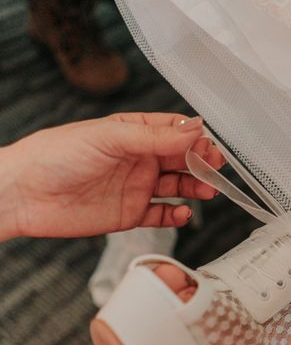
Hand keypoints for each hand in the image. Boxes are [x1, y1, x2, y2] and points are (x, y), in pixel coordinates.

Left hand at [0, 112, 223, 239]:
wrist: (24, 194)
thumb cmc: (57, 155)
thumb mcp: (110, 137)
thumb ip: (155, 136)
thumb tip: (194, 129)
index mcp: (133, 133)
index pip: (174, 132)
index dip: (194, 139)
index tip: (208, 146)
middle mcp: (138, 159)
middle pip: (181, 160)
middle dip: (201, 164)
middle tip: (214, 170)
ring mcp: (136, 187)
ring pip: (177, 187)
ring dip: (194, 188)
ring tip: (205, 191)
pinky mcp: (130, 214)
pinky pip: (161, 215)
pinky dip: (176, 215)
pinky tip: (181, 212)